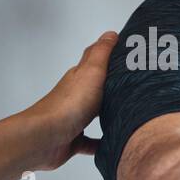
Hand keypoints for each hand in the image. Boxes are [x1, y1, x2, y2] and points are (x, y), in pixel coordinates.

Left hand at [25, 31, 116, 169]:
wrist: (45, 137)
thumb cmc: (68, 104)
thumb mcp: (91, 72)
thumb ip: (102, 53)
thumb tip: (110, 34)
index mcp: (80, 77)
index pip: (94, 60)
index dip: (108, 54)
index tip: (125, 51)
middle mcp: (76, 96)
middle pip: (96, 87)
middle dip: (112, 85)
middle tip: (133, 84)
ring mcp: (74, 118)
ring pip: (94, 114)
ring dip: (108, 114)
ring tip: (128, 115)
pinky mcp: (73, 140)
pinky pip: (90, 142)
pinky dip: (101, 144)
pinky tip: (113, 145)